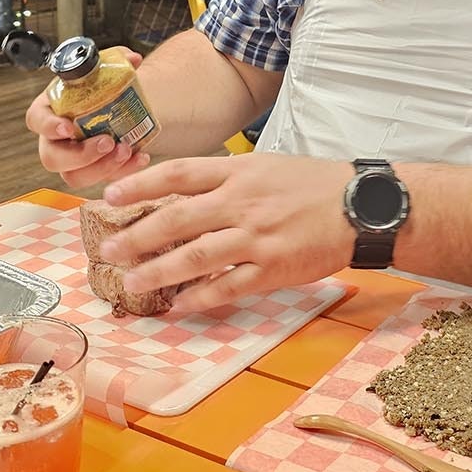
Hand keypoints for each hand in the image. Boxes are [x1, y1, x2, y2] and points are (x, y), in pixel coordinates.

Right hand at [24, 47, 150, 186]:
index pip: (36, 120)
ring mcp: (72, 161)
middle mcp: (55, 139)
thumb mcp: (106, 68)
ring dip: (101, 168)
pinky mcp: (93, 172)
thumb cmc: (101, 88)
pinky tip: (141, 157)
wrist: (120, 106)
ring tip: (126, 150)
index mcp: (50, 110)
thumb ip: (116, 59)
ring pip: (75, 177)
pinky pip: (102, 180)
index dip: (48, 126)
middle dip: (80, 155)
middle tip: (107, 142)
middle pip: (53, 158)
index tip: (68, 128)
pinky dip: (123, 171)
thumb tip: (133, 59)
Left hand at [97, 154, 354, 311]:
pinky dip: (199, 297)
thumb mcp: (267, 166)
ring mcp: (257, 238)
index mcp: (239, 171)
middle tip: (109, 250)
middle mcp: (242, 202)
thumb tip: (181, 190)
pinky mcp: (273, 269)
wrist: (362, 207)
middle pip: (177, 218)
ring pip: (195, 256)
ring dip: (159, 272)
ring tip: (132, 283)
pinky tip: (178, 305)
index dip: (140, 184)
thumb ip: (227, 177)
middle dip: (138, 236)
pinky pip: (227, 286)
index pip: (178, 174)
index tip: (111, 196)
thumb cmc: (314, 184)